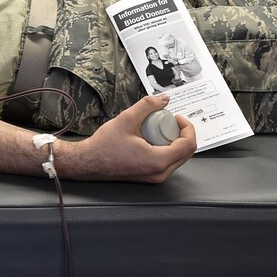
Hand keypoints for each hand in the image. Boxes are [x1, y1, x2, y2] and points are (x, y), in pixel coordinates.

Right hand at [59, 95, 196, 183]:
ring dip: (173, 140)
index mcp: (157, 161)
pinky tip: (152, 138)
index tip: (177, 117)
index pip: (188, 145)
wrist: (88, 162)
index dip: (187, 127)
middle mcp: (159, 173)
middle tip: (168, 120)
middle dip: (181, 133)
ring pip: (178, 157)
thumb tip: (163, 99)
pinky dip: (166, 148)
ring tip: (158, 128)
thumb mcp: (127, 119)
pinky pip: (168, 161)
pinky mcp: (150, 176)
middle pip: (186, 152)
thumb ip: (147, 105)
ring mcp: (155, 176)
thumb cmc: (103, 147)